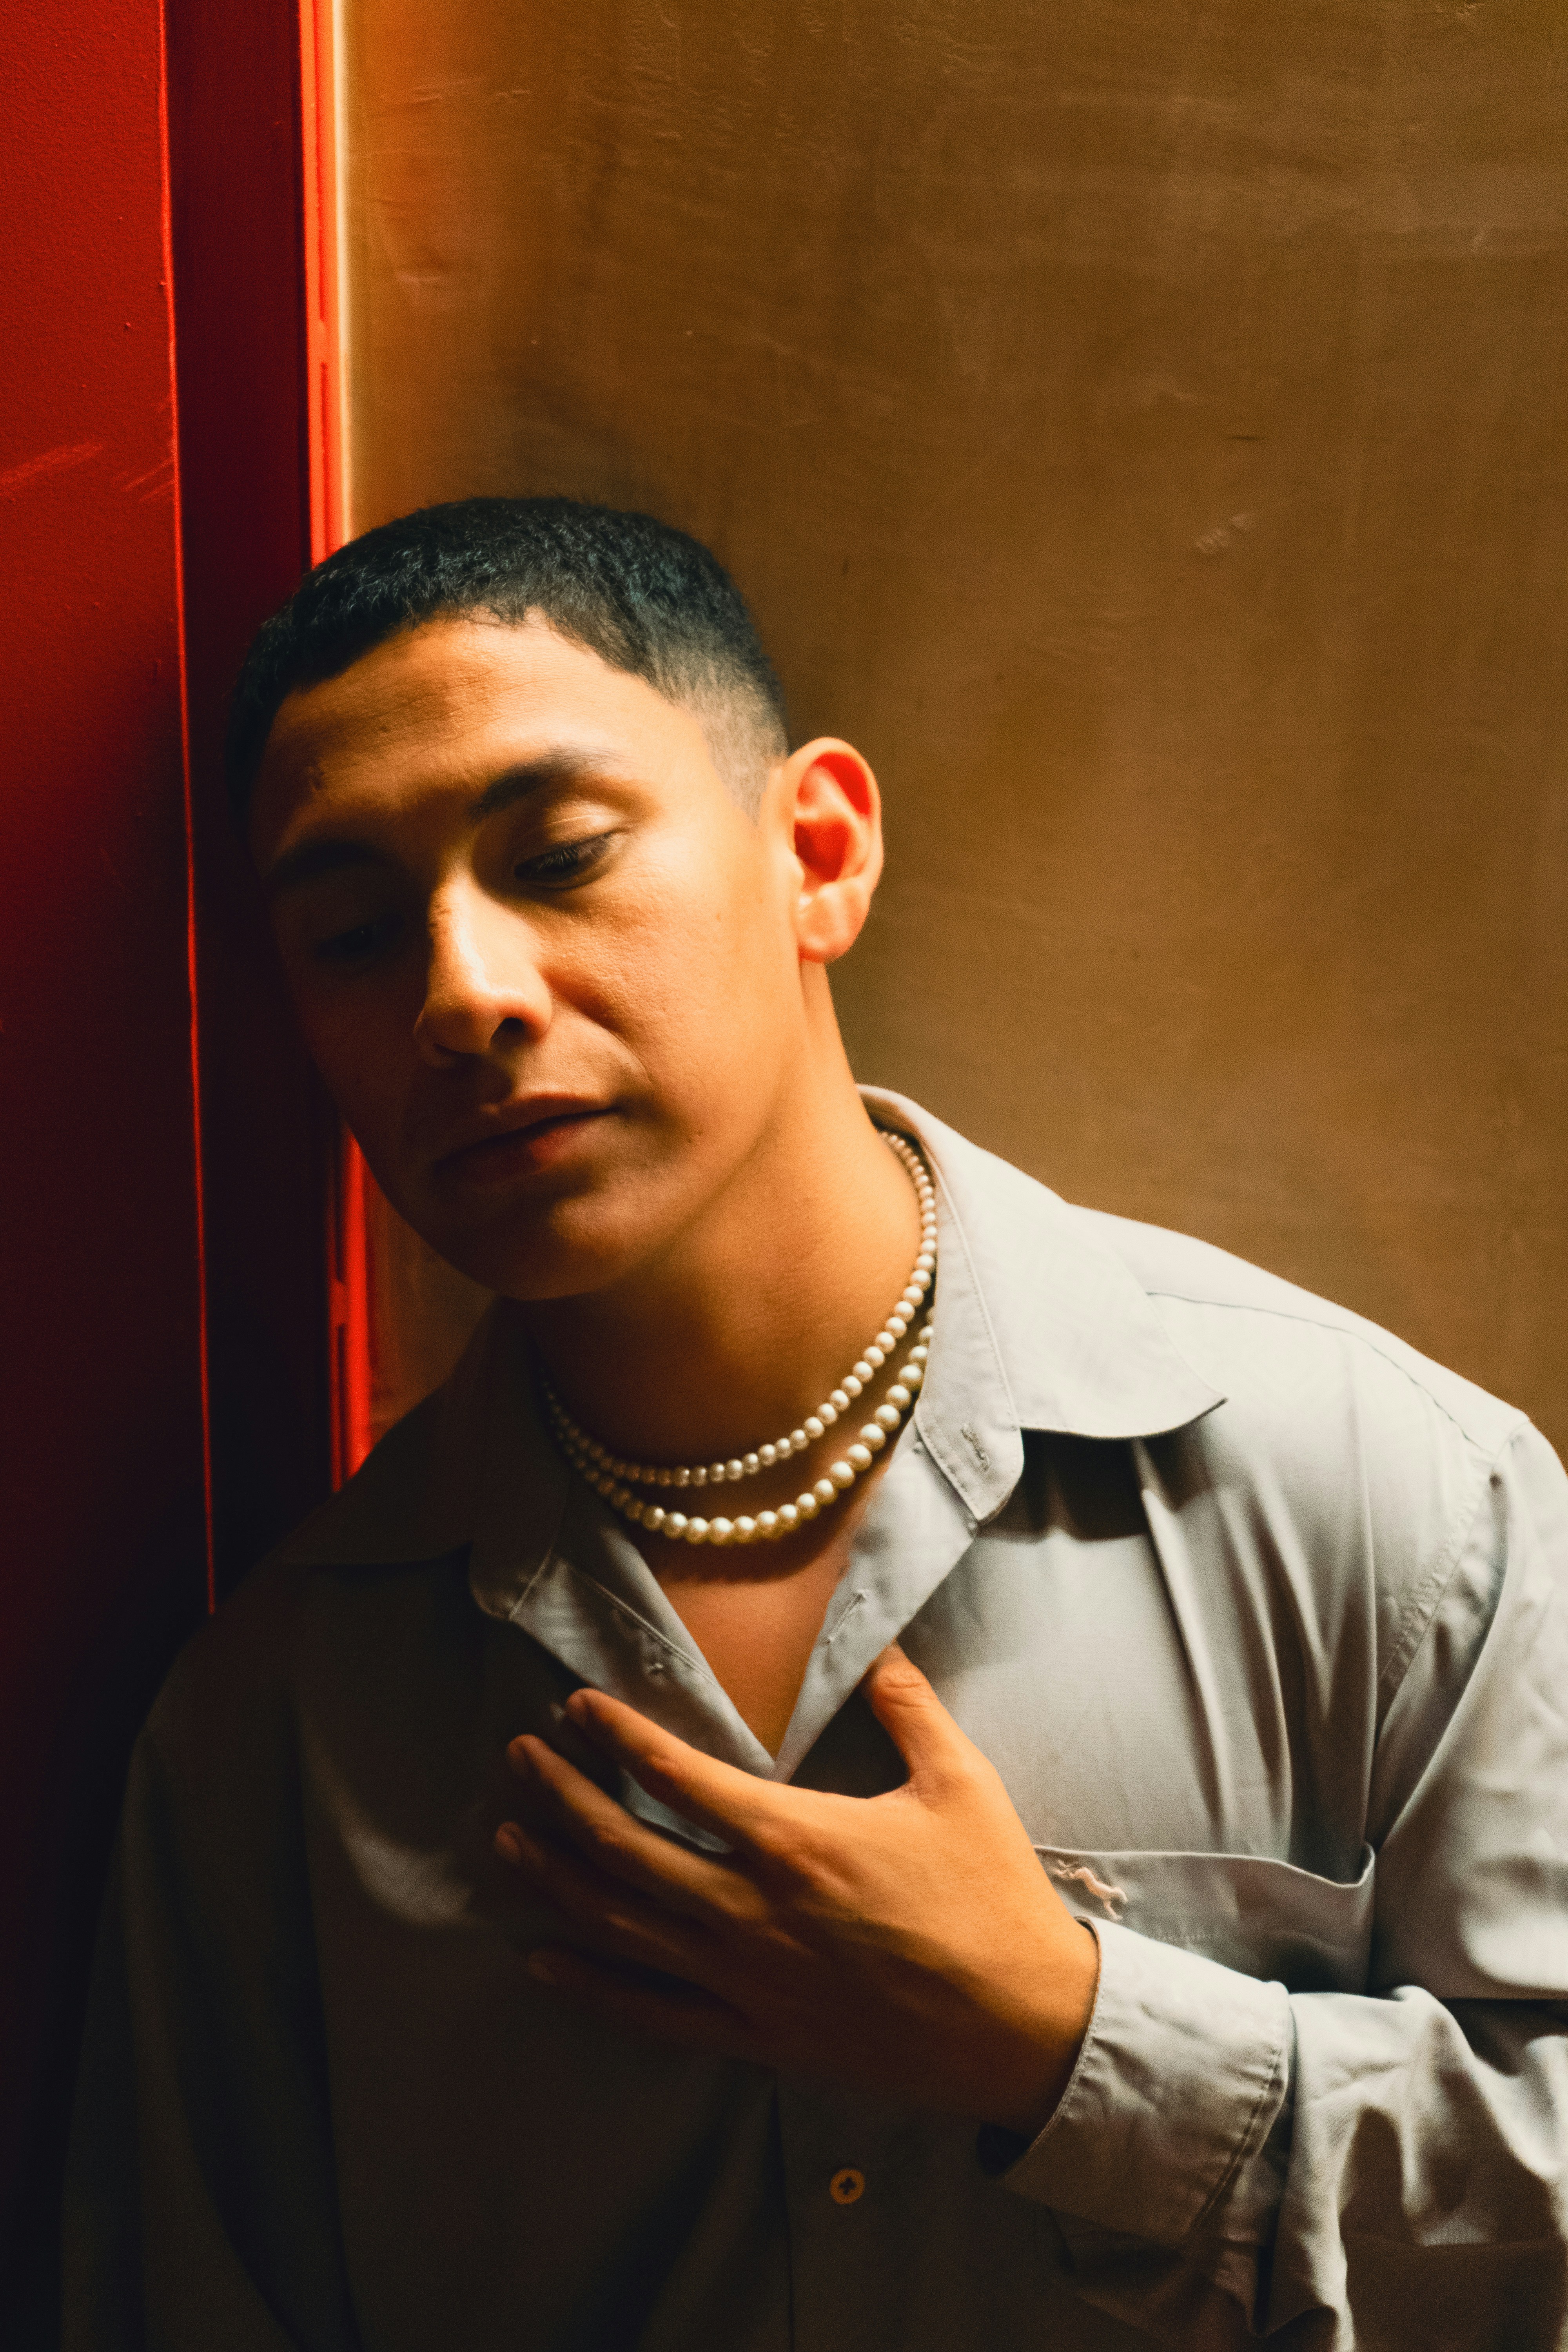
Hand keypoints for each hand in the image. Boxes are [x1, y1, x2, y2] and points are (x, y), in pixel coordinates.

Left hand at [495, 1645, 1098, 2136]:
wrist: (1025, 2027)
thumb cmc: (994, 1898)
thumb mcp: (960, 1781)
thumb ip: (909, 1706)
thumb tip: (880, 1647)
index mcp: (796, 1839)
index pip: (677, 1775)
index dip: (617, 1734)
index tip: (576, 1706)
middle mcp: (753, 1910)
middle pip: (623, 1848)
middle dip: (559, 1797)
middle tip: (517, 1757)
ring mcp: (747, 1981)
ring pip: (621, 1926)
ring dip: (556, 1879)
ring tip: (505, 1839)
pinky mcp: (757, 2038)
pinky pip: (650, 2013)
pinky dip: (589, 1986)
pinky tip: (542, 1960)